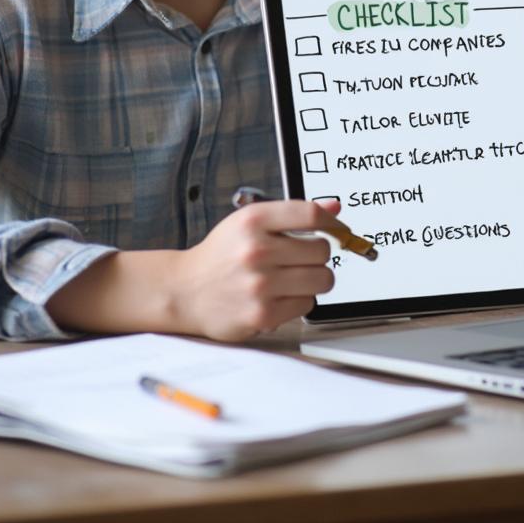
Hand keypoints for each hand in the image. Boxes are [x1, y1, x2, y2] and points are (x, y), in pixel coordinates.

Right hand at [173, 198, 340, 341]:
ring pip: (321, 279)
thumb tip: (335, 209)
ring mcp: (260, 284)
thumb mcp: (249, 222)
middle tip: (299, 259)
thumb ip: (293, 214)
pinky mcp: (263, 313)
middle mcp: (256, 250)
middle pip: (321, 250)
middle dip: (316, 255)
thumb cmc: (221, 254)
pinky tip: (278, 295)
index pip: (310, 214)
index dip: (332, 222)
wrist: (186, 290)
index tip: (338, 229)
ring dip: (313, 279)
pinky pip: (307, 304)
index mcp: (253, 220)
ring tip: (291, 278)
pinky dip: (299, 300)